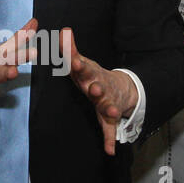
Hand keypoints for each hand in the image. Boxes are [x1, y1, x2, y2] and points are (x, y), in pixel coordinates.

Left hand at [60, 28, 137, 155]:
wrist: (120, 88)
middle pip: (98, 88)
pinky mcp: (109, 117)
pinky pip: (109, 129)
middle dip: (96, 88)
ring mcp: (106, 102)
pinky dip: (109, 140)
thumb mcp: (82, 63)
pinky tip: (110, 151)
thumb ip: (71, 49)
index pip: (83, 69)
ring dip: (110, 108)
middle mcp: (100, 88)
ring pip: (107, 106)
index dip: (79, 65)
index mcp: (90, 76)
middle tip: (94, 88)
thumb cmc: (93, 76)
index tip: (75, 61)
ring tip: (113, 111)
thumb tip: (64, 31)